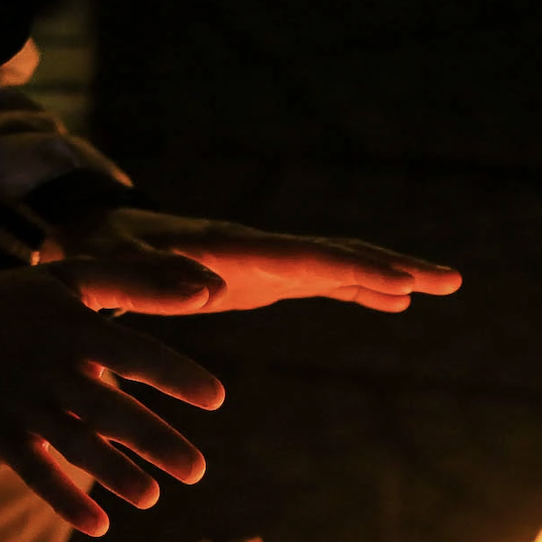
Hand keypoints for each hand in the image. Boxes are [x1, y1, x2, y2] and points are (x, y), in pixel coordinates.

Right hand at [0, 263, 224, 534]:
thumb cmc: (21, 306)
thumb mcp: (75, 279)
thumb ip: (142, 282)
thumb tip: (213, 287)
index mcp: (73, 327)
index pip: (133, 351)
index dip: (174, 374)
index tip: (217, 398)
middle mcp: (49, 369)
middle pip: (109, 409)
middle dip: (154, 440)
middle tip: (197, 470)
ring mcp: (23, 405)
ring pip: (75, 444)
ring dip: (114, 474)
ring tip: (152, 497)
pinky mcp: (0, 436)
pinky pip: (34, 473)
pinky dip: (63, 501)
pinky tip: (99, 527)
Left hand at [59, 208, 462, 313]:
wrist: (91, 237)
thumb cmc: (98, 256)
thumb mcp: (117, 270)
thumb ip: (156, 279)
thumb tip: (207, 291)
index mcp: (231, 249)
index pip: (306, 258)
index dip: (356, 270)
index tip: (403, 282)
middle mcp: (259, 249)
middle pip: (339, 255)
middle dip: (395, 266)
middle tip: (451, 279)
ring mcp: (265, 261)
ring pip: (339, 265)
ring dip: (389, 275)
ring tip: (443, 286)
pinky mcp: (262, 277)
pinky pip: (320, 282)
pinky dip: (359, 289)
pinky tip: (395, 304)